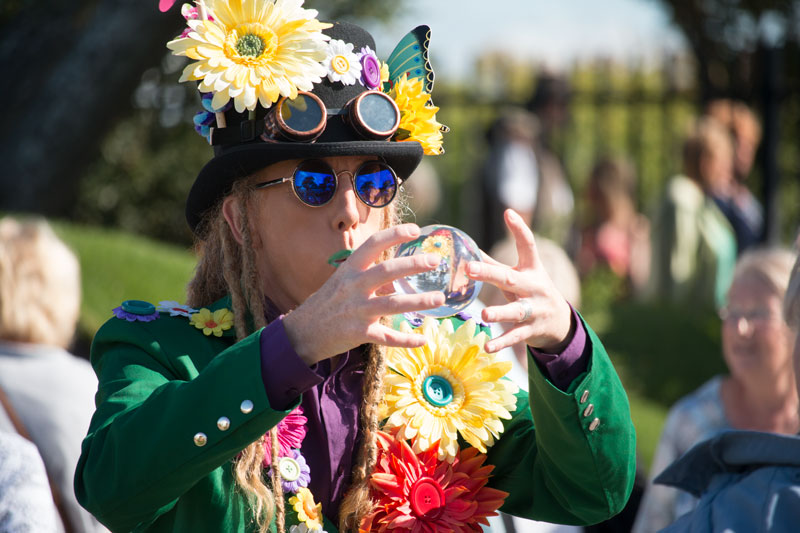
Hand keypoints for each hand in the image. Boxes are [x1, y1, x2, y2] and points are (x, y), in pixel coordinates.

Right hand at [283, 224, 444, 364]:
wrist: (302, 333)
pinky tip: (423, 339)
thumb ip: (372, 279)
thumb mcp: (345, 283)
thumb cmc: (328, 303)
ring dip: (418, 301)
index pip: (372, 245)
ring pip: (392, 305)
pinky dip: (406, 339)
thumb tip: (401, 278)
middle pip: (386, 271)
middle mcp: (353, 287)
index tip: (416, 231)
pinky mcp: (359, 334)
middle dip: (413, 265)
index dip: (394, 235)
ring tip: (440, 298)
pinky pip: (387, 337)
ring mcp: (356, 311)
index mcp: (350, 270)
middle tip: (436, 260)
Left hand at [466, 209, 572, 352]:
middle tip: (469, 269)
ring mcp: (534, 310)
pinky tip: (487, 346)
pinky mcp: (530, 330)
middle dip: (489, 274)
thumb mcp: (520, 275)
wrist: (560, 323)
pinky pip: (514, 336)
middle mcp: (534, 287)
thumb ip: (496, 264)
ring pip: (515, 311)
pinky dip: (501, 342)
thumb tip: (469, 248)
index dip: (519, 229)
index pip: (528, 245)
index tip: (508, 213)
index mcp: (531, 269)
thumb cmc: (531, 291)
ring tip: (484, 314)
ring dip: (499, 312)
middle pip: (511, 279)